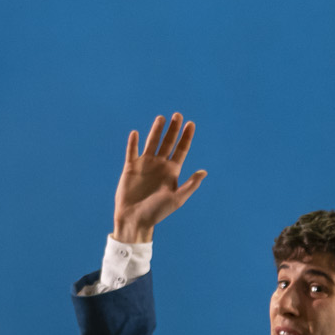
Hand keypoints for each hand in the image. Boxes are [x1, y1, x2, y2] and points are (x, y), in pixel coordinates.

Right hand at [112, 112, 207, 242]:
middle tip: (178, 115)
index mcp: (172, 171)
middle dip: (173, 129)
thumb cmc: (157, 212)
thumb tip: (204, 171)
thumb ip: (190, 185)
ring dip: (156, 130)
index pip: (181, 150)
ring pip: (151, 143)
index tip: (191, 124)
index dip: (186, 137)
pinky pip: (132, 152)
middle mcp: (160, 165)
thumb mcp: (177, 199)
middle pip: (168, 142)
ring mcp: (145, 165)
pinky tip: (136, 133)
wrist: (135, 219)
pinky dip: (133, 143)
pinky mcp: (130, 168)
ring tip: (161, 118)